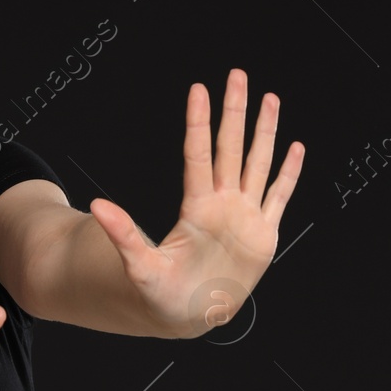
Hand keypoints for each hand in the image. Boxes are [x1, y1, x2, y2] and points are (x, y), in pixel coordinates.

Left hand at [87, 68, 305, 337]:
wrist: (187, 316)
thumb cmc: (161, 294)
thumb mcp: (140, 266)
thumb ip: (122, 235)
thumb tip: (95, 206)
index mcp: (196, 208)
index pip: (199, 155)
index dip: (199, 123)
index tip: (199, 90)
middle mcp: (222, 204)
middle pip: (231, 147)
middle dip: (235, 111)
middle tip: (237, 75)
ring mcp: (244, 216)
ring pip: (258, 163)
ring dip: (265, 132)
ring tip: (270, 98)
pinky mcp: (263, 235)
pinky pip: (279, 197)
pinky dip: (288, 173)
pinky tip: (295, 147)